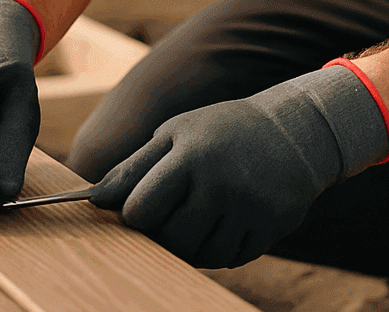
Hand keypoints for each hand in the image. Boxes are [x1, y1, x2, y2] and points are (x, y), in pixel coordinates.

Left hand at [89, 65, 388, 267]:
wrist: (295, 131)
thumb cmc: (222, 130)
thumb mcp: (176, 133)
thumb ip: (133, 168)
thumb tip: (93, 200)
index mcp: (190, 155)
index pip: (142, 209)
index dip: (137, 213)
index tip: (145, 205)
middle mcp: (221, 183)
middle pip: (171, 239)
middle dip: (166, 231)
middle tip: (177, 211)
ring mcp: (249, 208)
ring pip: (201, 254)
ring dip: (195, 242)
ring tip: (204, 212)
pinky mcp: (271, 227)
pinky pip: (231, 257)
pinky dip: (223, 246)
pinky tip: (229, 218)